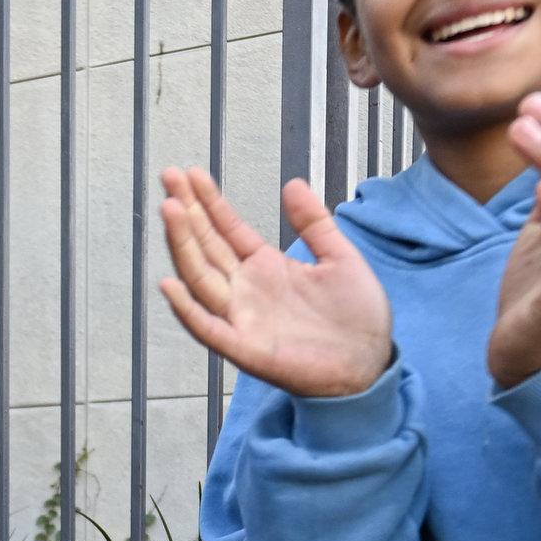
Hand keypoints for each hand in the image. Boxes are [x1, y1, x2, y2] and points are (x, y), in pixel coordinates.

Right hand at [157, 167, 393, 397]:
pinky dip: (188, 310)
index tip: (190, 174)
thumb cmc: (357, 320)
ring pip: (201, 278)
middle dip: (187, 212)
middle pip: (206, 246)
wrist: (370, 366)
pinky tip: (171, 284)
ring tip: (171, 210)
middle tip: (169, 177)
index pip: (227, 229)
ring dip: (182, 245)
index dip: (208, 202)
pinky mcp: (246, 348)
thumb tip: (293, 184)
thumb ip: (315, 223)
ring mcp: (243, 318)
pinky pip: (209, 329)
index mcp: (267, 267)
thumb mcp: (341, 258)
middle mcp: (247, 290)